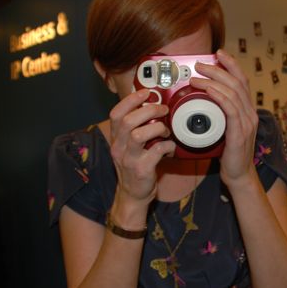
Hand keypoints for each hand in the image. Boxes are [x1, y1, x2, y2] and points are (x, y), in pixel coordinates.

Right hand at [108, 89, 175, 208]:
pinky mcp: (141, 170)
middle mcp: (118, 147)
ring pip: (138, 135)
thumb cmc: (135, 166)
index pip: (116, 113)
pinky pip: (155, 151)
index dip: (130, 100)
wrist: (133, 194)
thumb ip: (137, 129)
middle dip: (149, 110)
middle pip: (128, 121)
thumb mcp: (129, 146)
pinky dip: (167, 146)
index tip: (146, 93)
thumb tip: (155, 108)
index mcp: (116, 138)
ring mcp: (128, 159)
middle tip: (163, 109)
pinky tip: (170, 147)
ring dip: (157, 128)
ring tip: (166, 130)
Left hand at [191, 49, 258, 185]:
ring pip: (232, 92)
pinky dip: (218, 96)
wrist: (239, 175)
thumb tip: (203, 100)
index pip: (242, 80)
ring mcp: (247, 122)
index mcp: (247, 110)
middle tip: (200, 64)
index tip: (218, 53)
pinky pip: (230, 108)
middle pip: (237, 82)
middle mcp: (250, 113)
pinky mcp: (240, 132)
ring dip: (212, 81)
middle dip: (218, 69)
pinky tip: (208, 91)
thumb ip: (219, 115)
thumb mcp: (224, 129)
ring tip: (196, 77)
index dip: (231, 64)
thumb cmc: (228, 154)